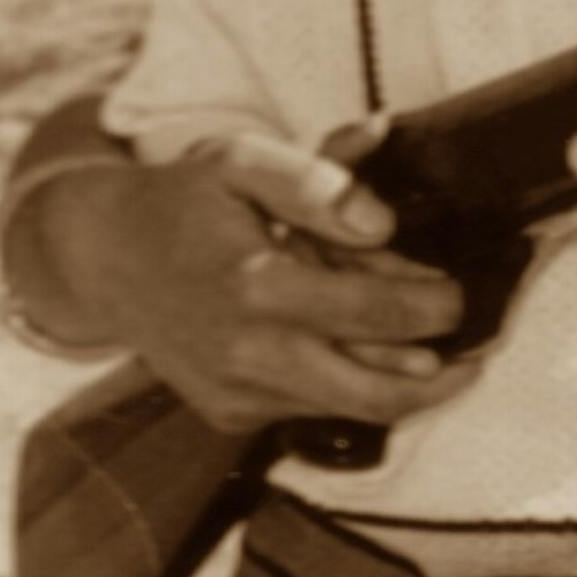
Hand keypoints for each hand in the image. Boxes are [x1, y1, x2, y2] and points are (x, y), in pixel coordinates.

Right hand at [28, 132, 474, 435]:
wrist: (102, 260)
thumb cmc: (182, 203)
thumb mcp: (241, 161)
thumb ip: (314, 180)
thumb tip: (381, 220)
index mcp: (257, 287)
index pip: (380, 315)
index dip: (436, 306)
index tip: (459, 292)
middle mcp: (248, 354)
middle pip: (380, 393)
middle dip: (442, 376)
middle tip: (475, 351)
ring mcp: (238, 394)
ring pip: (352, 406)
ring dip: (398, 380)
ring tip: (430, 348)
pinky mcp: (231, 416)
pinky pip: (313, 409)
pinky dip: (346, 382)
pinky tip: (353, 347)